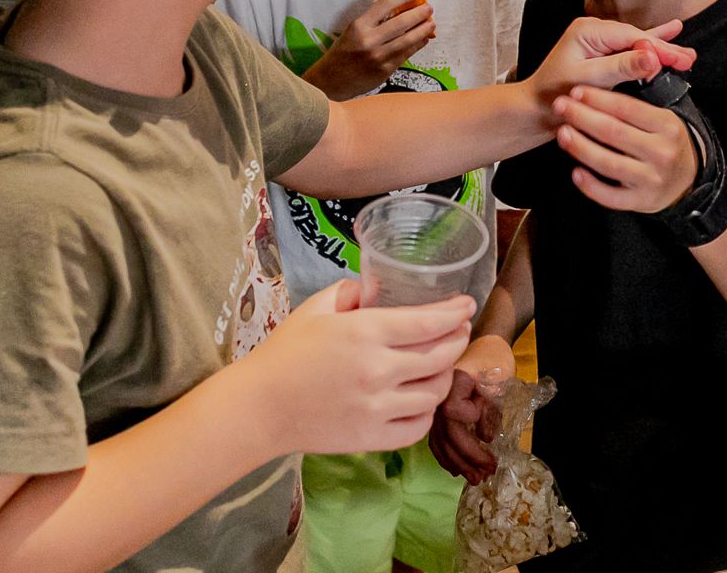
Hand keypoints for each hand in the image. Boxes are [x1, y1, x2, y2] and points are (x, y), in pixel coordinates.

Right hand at [238, 279, 472, 455]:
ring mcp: (378, 408)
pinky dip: (427, 412)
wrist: (259, 407)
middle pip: (441, 356)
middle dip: (458, 340)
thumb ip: (352, 291)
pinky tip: (422, 400)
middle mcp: (379, 370)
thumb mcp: (316, 308)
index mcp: (366, 333)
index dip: (455, 313)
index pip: (429, 323)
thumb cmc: (285, 353)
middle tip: (459, 331)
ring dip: (445, 376)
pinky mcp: (372, 438)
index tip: (467, 306)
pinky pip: (418, 427)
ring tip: (442, 365)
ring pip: (435, 393)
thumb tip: (379, 289)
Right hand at [304, 0, 436, 99]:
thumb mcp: (352, 31)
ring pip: (408, 39)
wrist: (330, 81)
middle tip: (429, 8)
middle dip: (419, 13)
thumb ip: (373, 20)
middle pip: (401, 22)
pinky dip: (417, 45)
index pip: (386, 4)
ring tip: (431, 23)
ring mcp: (378, 56)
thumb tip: (399, 6)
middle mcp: (369, 40)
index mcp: (359, 26)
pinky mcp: (385, 70)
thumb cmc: (342, 53)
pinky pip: (406, 54)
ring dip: (423, 30)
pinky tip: (423, 39)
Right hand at [430, 333, 514, 483]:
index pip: (454, 413)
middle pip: (446, 435)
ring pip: (440, 442)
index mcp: (450, 384)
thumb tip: (484, 438)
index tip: (489, 427)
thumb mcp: (499, 379)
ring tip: (475, 479)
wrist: (485, 345)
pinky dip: (446, 458)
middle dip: (468, 458)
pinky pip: (437, 441)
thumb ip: (491, 408)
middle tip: (488, 473)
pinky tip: (455, 470)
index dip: (471, 421)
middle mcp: (437, 398)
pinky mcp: (438, 415)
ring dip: (458, 463)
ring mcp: (434, 408)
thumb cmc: (494, 359)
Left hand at [522, 20, 695, 124]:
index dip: (658, 49)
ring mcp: (598, 41)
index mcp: (588, 31)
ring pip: (637, 44)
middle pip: (637, 39)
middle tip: (689, 59)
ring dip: (661, 50)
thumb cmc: (553, 95)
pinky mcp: (601, 53)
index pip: (632, 37)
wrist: (532, 109)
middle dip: (664, 49)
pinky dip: (650, 48)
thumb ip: (620, 66)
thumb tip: (652, 55)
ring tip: (687, 56)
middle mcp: (594, 31)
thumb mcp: (588, 81)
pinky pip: (630, 49)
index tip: (679, 60)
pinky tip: (670, 33)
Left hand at [552, 85, 696, 212]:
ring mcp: (651, 179)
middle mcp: (661, 152)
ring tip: (562, 133)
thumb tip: (614, 72)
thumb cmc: (666, 142)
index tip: (577, 90)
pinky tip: (575, 171)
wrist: (688, 181)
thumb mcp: (664, 118)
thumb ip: (641, 100)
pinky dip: (590, 185)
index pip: (628, 108)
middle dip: (582, 117)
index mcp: (667, 125)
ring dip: (580, 147)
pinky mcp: (641, 201)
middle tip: (560, 105)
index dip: (599, 98)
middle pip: (614, 132)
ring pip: (608, 163)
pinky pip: (610, 196)